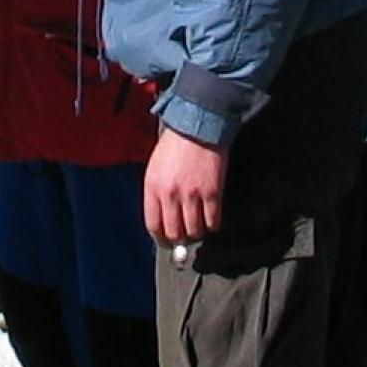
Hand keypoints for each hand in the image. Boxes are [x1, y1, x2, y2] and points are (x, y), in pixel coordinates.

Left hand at [143, 124, 227, 246]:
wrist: (198, 125)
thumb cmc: (176, 144)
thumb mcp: (156, 166)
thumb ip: (157, 192)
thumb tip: (164, 219)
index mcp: (152, 187)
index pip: (153, 225)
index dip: (161, 238)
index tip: (167, 241)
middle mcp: (170, 194)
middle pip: (174, 232)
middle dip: (180, 239)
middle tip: (186, 237)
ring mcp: (191, 194)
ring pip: (194, 230)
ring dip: (198, 233)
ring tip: (200, 227)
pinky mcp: (212, 192)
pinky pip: (213, 221)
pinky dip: (213, 224)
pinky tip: (212, 219)